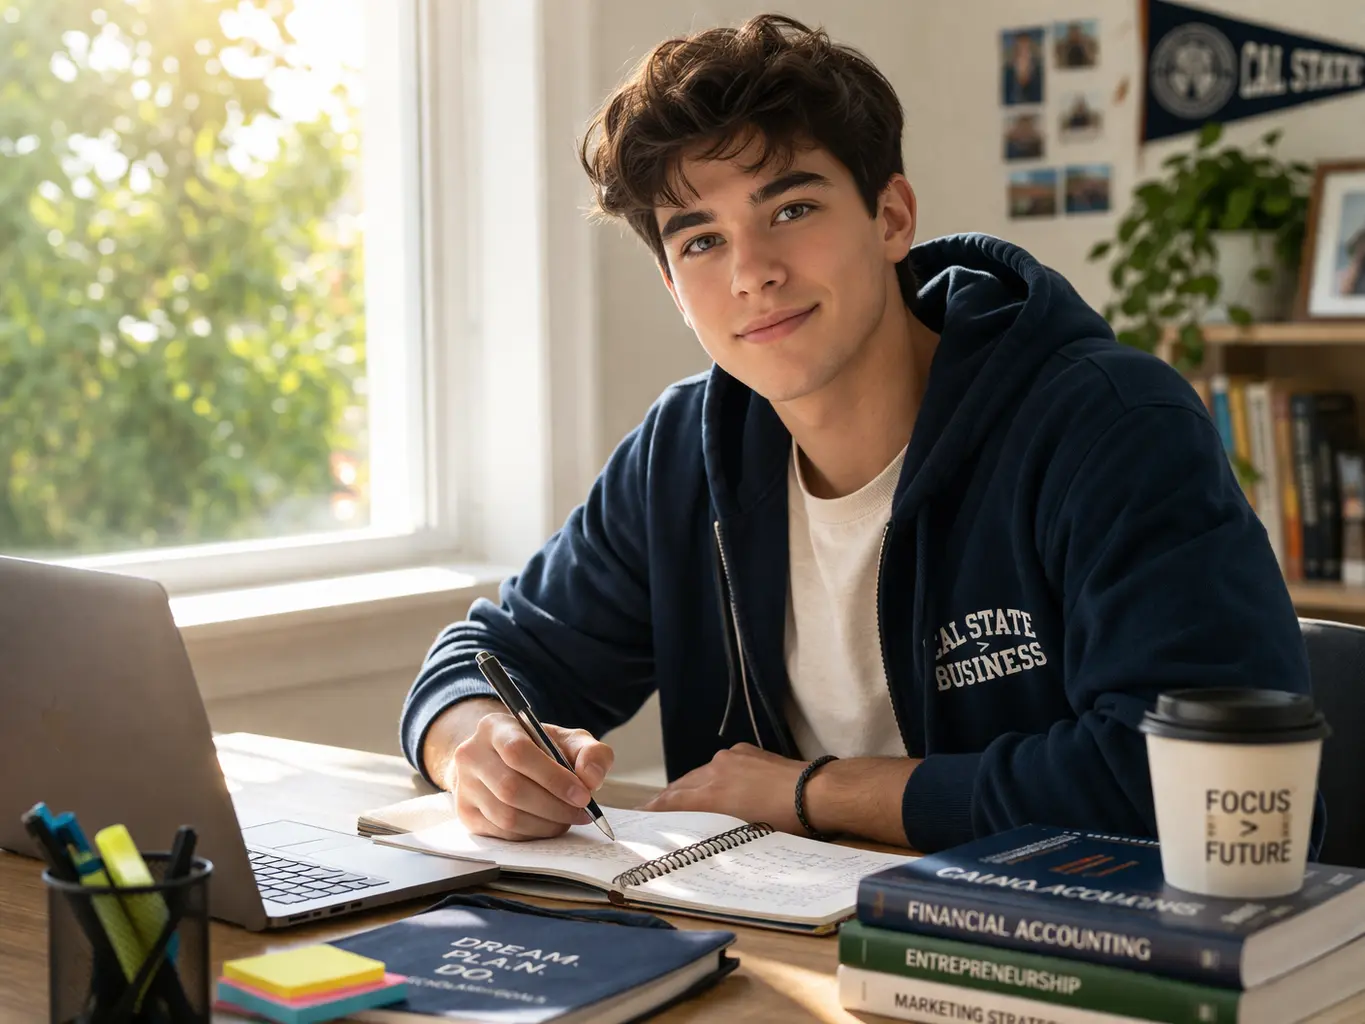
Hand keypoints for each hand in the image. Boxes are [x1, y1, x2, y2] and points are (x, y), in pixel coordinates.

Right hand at [437, 704, 614, 840]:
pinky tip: (547, 825)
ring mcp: (464, 786)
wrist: (501, 761)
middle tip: (581, 813)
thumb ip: (590, 753)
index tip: (582, 795)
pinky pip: (501, 833)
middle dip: (554, 806)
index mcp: (495, 727)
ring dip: (545, 824)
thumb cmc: (539, 750)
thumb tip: (590, 778)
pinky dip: (531, 834)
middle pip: (511, 789)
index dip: (553, 778)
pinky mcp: (466, 813)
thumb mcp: (568, 740)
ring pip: (506, 816)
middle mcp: (471, 754)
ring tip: (567, 819)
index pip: (518, 752)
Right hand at [640, 744, 806, 834]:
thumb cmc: (784, 821)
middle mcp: (714, 771)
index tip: (640, 815)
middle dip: (665, 799)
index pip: (672, 802)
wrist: (815, 791)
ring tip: (680, 800)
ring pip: (699, 774)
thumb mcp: (745, 832)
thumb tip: (702, 834)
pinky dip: (710, 776)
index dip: (653, 809)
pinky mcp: (745, 751)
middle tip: (651, 810)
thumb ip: (716, 829)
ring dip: (688, 787)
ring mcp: (730, 758)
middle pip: (680, 786)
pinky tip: (714, 784)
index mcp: (711, 795)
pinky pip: (719, 764)